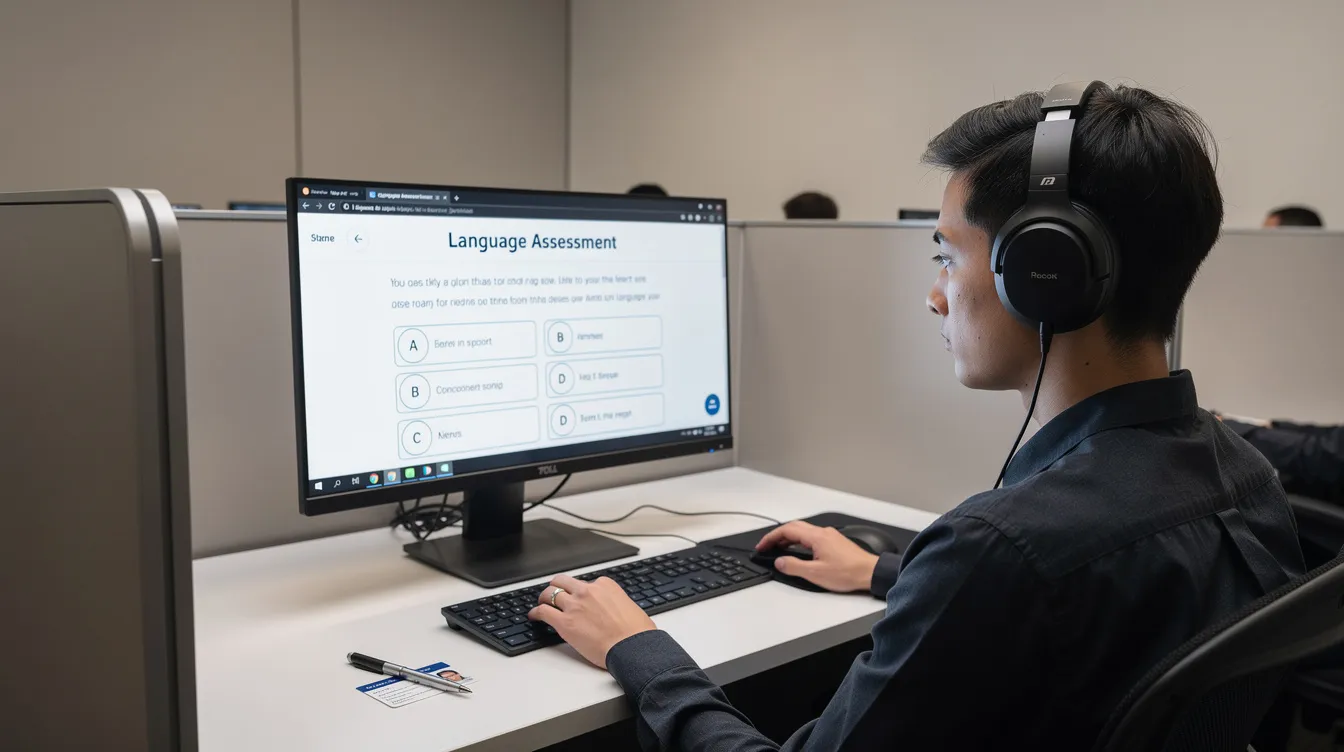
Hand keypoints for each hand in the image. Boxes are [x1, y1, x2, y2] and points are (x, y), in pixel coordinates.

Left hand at [528, 574, 655, 668]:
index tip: (577, 598)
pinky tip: (534, 616)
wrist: (632, 647)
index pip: (584, 582)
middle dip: (557, 587)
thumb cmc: (636, 633)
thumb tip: (616, 610)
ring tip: (541, 604)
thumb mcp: (630, 607)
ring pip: (550, 593)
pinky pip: (543, 611)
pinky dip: (536, 612)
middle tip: (554, 594)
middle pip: (563, 581)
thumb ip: (617, 603)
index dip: (579, 591)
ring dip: (544, 598)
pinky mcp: (564, 622)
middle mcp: (587, 591)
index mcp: (605, 585)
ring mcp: (574, 605)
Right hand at [755, 521, 879, 592]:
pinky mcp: (835, 542)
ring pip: (803, 532)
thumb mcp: (815, 573)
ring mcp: (830, 536)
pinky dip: (800, 542)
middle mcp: (823, 533)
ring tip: (779, 550)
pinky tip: (799, 552)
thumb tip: (780, 561)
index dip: (771, 537)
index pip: (787, 530)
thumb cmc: (848, 573)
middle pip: (794, 527)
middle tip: (767, 546)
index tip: (762, 546)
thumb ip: (794, 566)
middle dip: (778, 536)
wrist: (870, 573)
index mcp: (816, 537)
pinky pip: (812, 537)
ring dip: (789, 539)